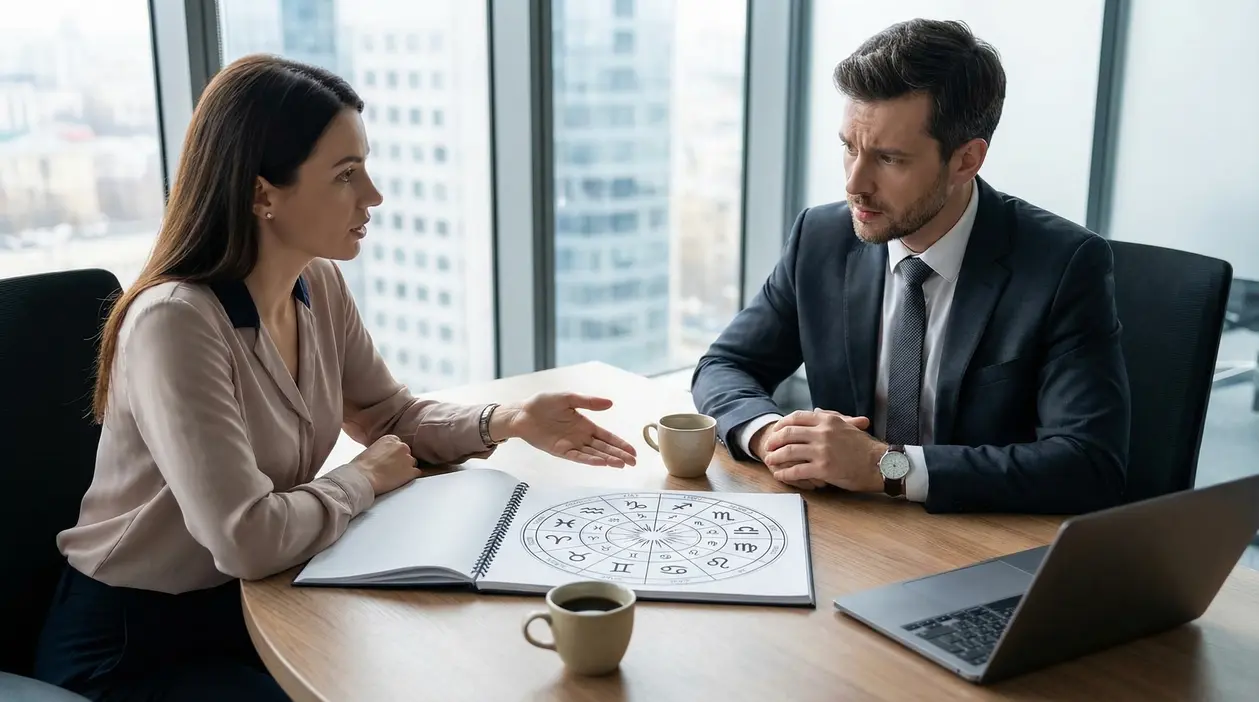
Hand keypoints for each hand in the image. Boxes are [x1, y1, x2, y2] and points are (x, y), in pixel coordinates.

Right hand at [352, 434, 421, 495]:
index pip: (399, 445)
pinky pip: (417, 473)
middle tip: (393, 469)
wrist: (363, 477)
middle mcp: (402, 446)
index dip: (395, 454)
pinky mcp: (411, 472)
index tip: (391, 461)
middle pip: (407, 453)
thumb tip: (385, 456)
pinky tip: (403, 480)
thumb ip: (383, 450)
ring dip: (407, 468)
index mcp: (391, 439)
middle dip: (402, 461)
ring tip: (396, 476)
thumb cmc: (361, 466)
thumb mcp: (371, 449)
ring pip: (413, 463)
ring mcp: (408, 459)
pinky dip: (411, 477)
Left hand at [493, 393, 637, 466]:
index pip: (607, 437)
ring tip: (622, 464)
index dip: (620, 444)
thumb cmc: (543, 404)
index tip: (633, 451)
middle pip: (604, 448)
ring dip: (608, 459)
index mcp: (585, 425)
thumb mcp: (568, 398)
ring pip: (594, 454)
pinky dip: (590, 460)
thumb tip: (610, 403)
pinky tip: (602, 462)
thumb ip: (589, 402)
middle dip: (619, 455)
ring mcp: (571, 445)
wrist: (522, 412)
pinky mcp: (560, 450)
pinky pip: (577, 456)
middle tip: (634, 462)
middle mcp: (580, 437)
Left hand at [762, 410, 885, 491]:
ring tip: (770, 461)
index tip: (775, 430)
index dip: (782, 424)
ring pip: (788, 451)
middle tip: (768, 447)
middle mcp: (823, 433)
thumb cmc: (866, 448)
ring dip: (775, 457)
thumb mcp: (848, 426)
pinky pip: (796, 470)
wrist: (880, 464)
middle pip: (788, 433)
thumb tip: (816, 410)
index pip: (797, 417)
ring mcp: (822, 451)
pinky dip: (785, 473)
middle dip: (774, 440)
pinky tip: (780, 475)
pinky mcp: (823, 468)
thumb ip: (831, 417)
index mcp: (828, 420)